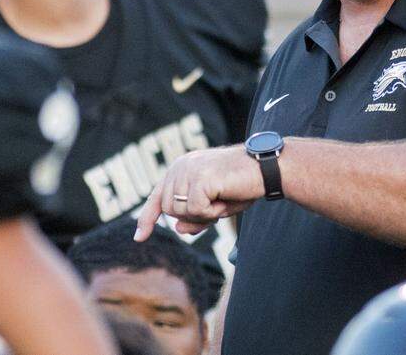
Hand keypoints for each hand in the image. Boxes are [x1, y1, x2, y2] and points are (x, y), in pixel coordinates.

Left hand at [134, 145, 264, 240]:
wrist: (266, 170)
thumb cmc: (242, 185)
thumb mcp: (216, 206)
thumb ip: (195, 217)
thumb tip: (178, 229)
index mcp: (180, 168)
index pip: (157, 197)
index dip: (147, 218)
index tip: (139, 238)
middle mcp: (180, 166)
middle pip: (170, 210)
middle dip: (194, 217)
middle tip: (217, 206)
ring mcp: (187, 170)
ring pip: (180, 212)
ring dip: (204, 214)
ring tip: (222, 199)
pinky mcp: (199, 178)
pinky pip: (196, 210)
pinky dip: (212, 212)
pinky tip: (224, 197)